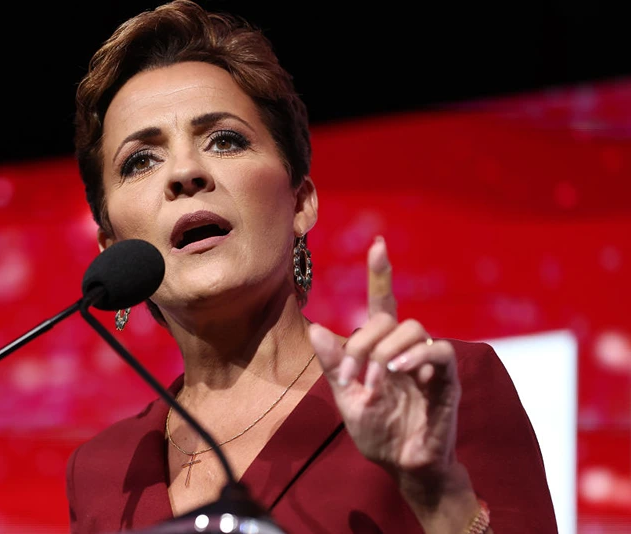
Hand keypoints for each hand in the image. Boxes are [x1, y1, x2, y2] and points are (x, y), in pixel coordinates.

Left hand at [308, 236, 461, 486]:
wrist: (402, 465)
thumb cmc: (377, 430)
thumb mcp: (347, 398)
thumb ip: (334, 365)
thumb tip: (315, 328)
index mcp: (382, 348)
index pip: (382, 303)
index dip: (380, 274)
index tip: (377, 245)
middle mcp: (406, 348)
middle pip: (389, 317)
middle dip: (363, 342)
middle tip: (351, 376)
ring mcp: (428, 362)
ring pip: (414, 328)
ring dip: (386, 351)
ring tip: (375, 381)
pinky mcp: (447, 380)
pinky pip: (440, 352)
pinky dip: (418, 356)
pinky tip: (399, 371)